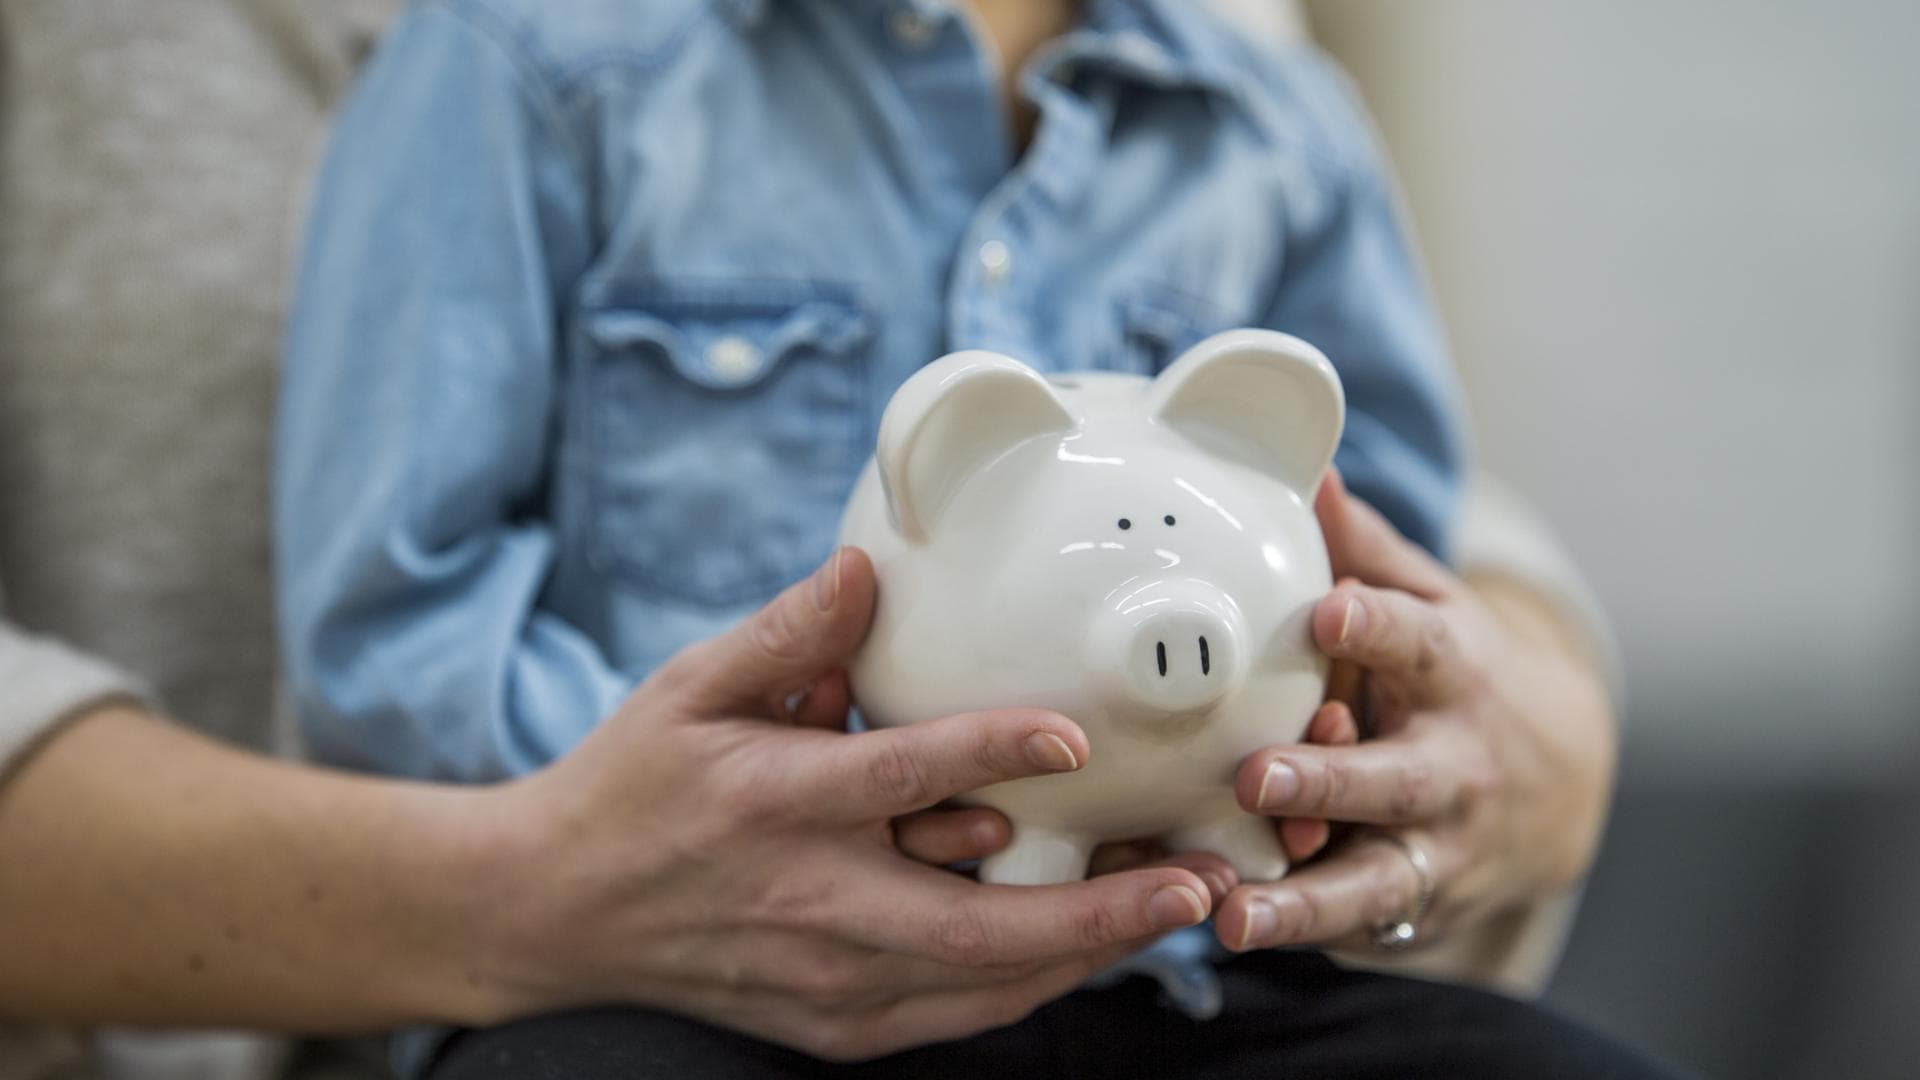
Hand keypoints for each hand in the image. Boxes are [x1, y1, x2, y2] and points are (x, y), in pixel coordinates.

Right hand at [483, 549, 1224, 1060]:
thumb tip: (866, 570)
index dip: (990, 756)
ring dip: (1087, 953)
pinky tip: (1090, 950)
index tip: (1075, 741)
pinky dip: (1030, 986)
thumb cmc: (631, 784)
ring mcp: (823, 979)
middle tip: (1193, 879)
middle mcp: (809, 902)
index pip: (898, 778)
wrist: (553, 914)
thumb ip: (786, 635)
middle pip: (973, 923)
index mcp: (774, 803)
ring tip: (1175, 909)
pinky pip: (954, 1016)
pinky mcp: (832, 1025)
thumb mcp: (688, 688)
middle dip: (1097, 911)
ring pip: (981, 985)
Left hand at [1213, 472, 1616, 953]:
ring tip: (1235, 915)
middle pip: (1391, 778)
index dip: (1375, 630)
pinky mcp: (1415, 908)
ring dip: (1304, 900)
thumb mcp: (1432, 606)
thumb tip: (1309, 469)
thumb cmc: (1457, 678)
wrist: (1559, 790)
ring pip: (1375, 878)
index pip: (1418, 644)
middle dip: (1327, 782)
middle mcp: (1453, 765)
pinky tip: (1233, 934)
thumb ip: (1366, 550)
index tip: (1329, 615)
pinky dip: (1301, 933)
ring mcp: (1438, 846)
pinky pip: (1356, 925)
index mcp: (1454, 673)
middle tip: (1255, 777)